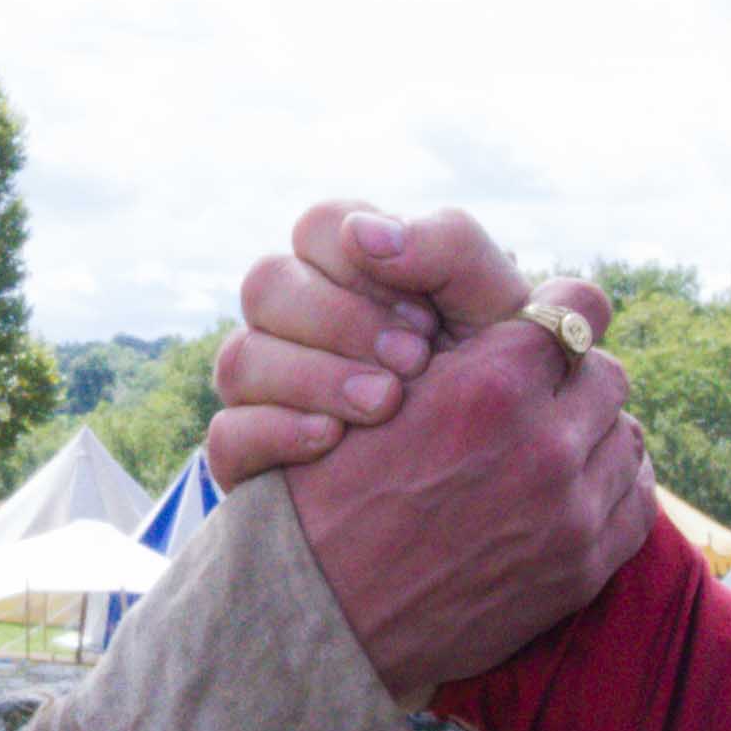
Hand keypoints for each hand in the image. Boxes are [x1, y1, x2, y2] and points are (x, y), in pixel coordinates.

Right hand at [208, 203, 542, 484]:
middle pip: (267, 283)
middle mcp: (297, 325)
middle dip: (341, 321)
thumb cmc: (503, 391)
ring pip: (240, 358)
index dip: (361, 261)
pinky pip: (227, 435)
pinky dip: (278, 433)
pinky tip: (333, 442)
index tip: (426, 317)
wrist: (492, 504)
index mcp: (353, 275)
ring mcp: (266, 392)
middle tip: (414, 363)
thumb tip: (367, 233)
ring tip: (385, 406)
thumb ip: (452, 250)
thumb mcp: (496, 315)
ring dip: (316, 376)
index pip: (319, 226)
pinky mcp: (252, 457)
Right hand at [282, 278, 651, 703]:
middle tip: (534, 395)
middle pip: (608, 374)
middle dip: (572, 377)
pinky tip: (578, 486)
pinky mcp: (581, 570)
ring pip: (626, 436)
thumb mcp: (375, 390)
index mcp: (489, 385)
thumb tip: (516, 306)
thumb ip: (456, 347)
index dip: (559, 312)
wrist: (321, 615)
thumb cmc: (330, 495)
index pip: (578, 308)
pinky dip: (613, 486)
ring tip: (549, 445)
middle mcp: (542, 444)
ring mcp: (570, 513)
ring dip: (593, 432)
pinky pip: (637, 502)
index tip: (541, 329)